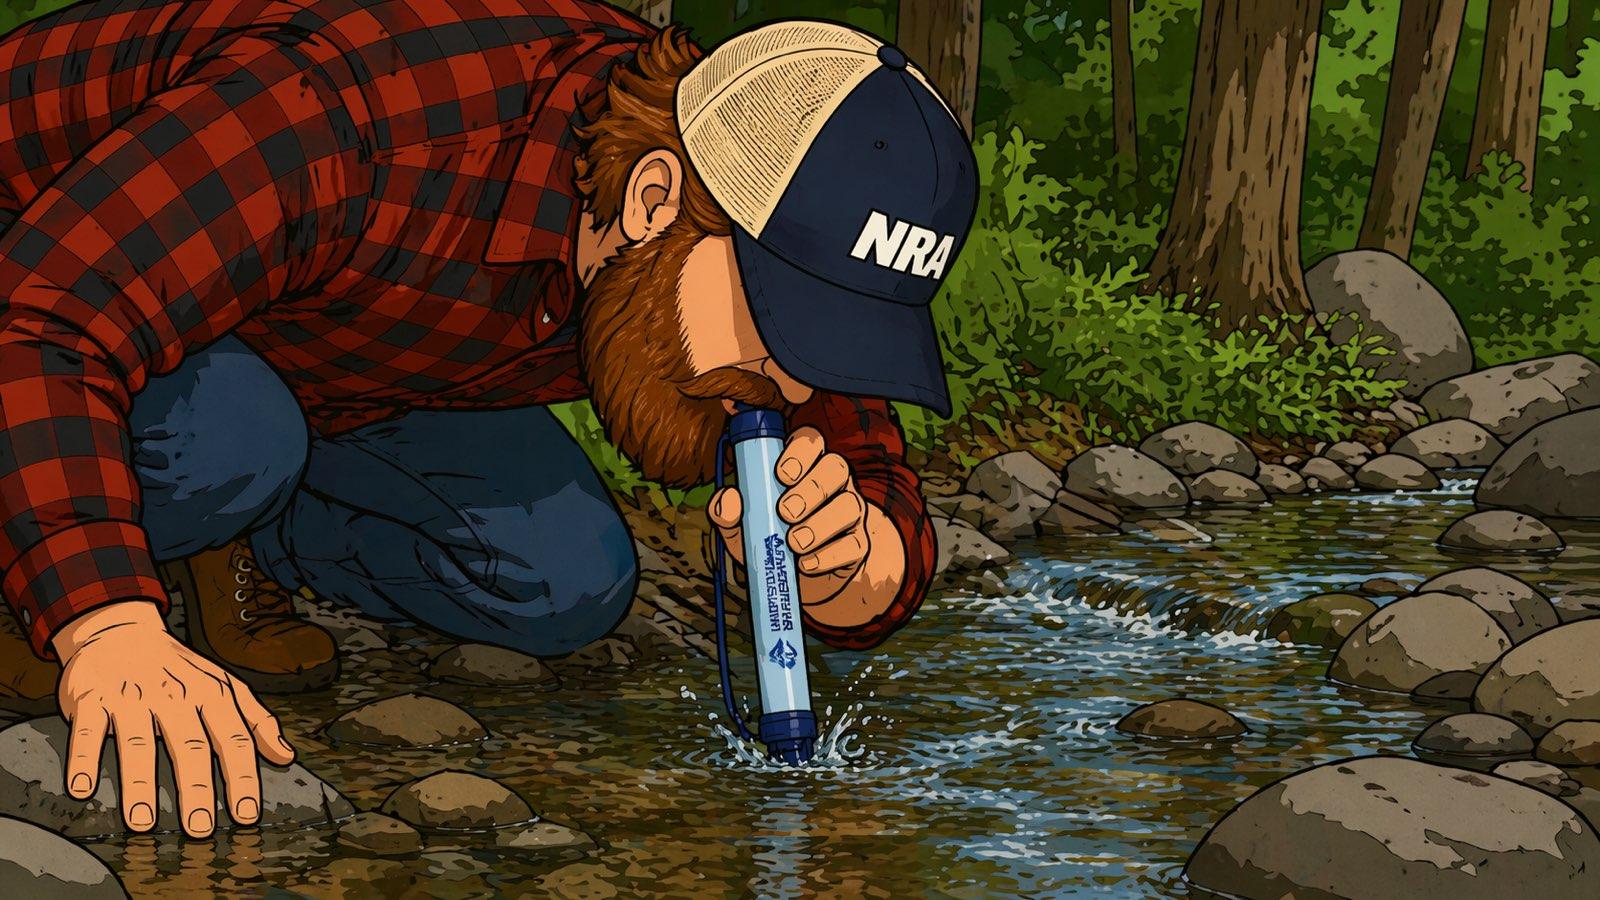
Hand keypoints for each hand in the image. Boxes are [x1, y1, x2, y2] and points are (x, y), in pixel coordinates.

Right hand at [51, 600, 294, 837]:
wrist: (123, 631)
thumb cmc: (180, 669)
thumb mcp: (226, 686)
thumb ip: (257, 722)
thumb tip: (286, 756)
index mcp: (211, 695)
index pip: (233, 740)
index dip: (242, 778)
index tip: (245, 815)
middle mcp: (174, 696)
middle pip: (188, 746)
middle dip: (196, 789)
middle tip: (198, 829)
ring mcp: (132, 697)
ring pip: (138, 743)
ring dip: (139, 785)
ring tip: (142, 822)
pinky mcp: (93, 698)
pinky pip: (87, 731)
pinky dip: (83, 758)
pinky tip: (82, 788)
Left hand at [709, 426, 873, 602]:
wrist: (797, 580)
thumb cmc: (769, 539)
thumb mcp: (743, 527)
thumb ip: (730, 513)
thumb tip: (728, 499)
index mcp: (803, 466)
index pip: (810, 441)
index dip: (800, 451)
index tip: (782, 474)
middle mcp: (831, 482)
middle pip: (836, 467)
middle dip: (810, 489)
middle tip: (785, 512)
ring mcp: (850, 511)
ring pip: (850, 504)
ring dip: (821, 523)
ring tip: (795, 543)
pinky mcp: (859, 544)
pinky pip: (856, 544)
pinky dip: (830, 555)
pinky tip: (807, 564)